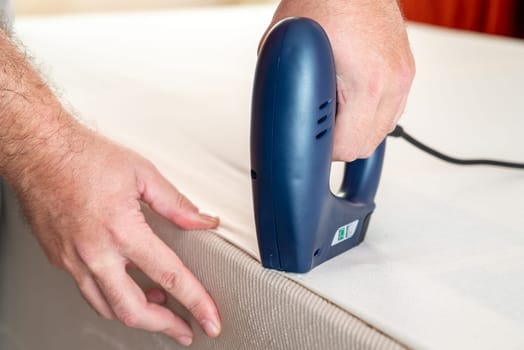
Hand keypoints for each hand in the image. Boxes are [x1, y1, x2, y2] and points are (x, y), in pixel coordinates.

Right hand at [13, 127, 220, 346]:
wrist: (38, 150)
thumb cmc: (83, 156)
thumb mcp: (142, 173)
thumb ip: (176, 203)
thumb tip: (201, 220)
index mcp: (121, 230)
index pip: (169, 276)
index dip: (196, 301)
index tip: (209, 318)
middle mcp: (94, 252)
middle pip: (133, 310)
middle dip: (164, 326)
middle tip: (184, 329)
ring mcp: (73, 260)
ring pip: (107, 307)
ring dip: (137, 313)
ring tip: (159, 306)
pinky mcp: (59, 259)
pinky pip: (89, 290)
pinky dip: (112, 296)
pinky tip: (126, 284)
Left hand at [266, 0, 414, 160]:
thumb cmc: (323, 2)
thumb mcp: (285, 48)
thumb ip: (287, 89)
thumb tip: (285, 114)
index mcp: (368, 84)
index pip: (348, 147)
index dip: (323, 150)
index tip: (312, 145)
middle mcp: (393, 83)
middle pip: (367, 145)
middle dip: (339, 142)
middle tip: (318, 127)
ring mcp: (403, 76)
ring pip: (382, 131)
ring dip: (356, 129)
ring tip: (334, 110)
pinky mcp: (406, 70)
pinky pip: (391, 110)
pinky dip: (370, 113)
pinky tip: (351, 100)